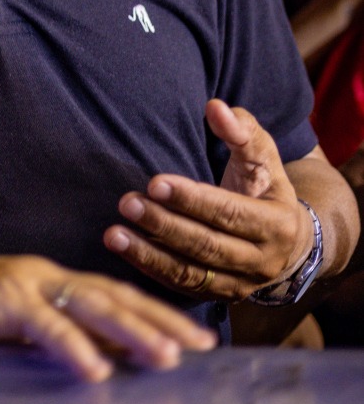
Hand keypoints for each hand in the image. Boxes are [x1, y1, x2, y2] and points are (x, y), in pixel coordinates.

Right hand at [0, 254, 215, 382]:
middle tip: (202, 342)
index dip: (157, 313)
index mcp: (53, 281)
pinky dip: (74, 347)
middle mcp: (48, 275)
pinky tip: (96, 369)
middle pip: (116, 296)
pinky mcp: (5, 299)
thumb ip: (55, 331)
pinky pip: (46, 325)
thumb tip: (100, 357)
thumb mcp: (16, 320)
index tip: (195, 334)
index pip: (116, 295)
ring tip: (167, 357)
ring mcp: (28, 283)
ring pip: (92, 306)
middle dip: (162, 319)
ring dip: (133, 332)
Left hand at [104, 98, 312, 299]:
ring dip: (149, 254)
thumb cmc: (267, 187)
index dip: (192, 199)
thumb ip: (242, 131)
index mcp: (277, 225)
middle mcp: (261, 262)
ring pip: (191, 273)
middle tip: (127, 203)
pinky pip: (182, 287)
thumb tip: (215, 107)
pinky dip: (152, 270)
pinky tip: (125, 251)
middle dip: (164, 225)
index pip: (229, 213)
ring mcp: (240, 285)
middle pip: (206, 246)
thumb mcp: (264, 156)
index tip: (155, 182)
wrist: (289, 242)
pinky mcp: (219, 296)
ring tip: (113, 234)